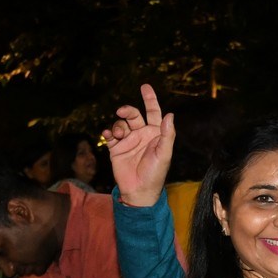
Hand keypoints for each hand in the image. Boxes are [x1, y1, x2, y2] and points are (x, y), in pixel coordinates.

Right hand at [104, 84, 175, 207]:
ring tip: (119, 135)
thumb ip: (167, 134)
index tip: (144, 86)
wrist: (139, 191)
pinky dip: (107, 132)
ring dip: (118, 125)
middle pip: (134, 115)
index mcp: (155, 133)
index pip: (153, 112)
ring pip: (121, 124)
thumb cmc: (155, 173)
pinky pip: (110, 135)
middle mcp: (142, 134)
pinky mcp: (116, 149)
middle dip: (127, 110)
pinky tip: (108, 134)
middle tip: (122, 111)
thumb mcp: (164, 153)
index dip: (150, 99)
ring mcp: (128, 141)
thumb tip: (170, 115)